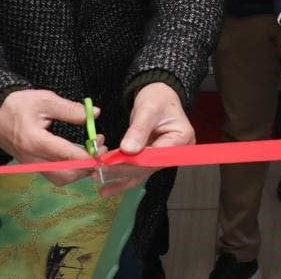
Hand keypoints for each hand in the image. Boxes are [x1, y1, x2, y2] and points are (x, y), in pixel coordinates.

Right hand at [0, 89, 97, 186]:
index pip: (66, 154)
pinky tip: (80, 157)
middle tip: (101, 150)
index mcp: (35, 141)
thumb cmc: (19, 106)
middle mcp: (32, 158)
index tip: (102, 148)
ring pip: (61, 179)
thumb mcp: (45, 100)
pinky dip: (71, 171)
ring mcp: (32, 166)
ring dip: (80, 170)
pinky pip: (55, 176)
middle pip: (65, 174)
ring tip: (93, 152)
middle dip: (87, 166)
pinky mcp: (33, 167)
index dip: (87, 155)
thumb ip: (70, 109)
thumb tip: (95, 114)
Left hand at [98, 82, 193, 197]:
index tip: (110, 164)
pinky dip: (122, 176)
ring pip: (141, 173)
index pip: (155, 157)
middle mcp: (175, 152)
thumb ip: (138, 129)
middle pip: (147, 167)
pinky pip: (137, 170)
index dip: (133, 162)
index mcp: (181, 138)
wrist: (159, 95)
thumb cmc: (157, 98)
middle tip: (99, 173)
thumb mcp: (148, 108)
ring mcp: (163, 157)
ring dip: (120, 179)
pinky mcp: (152, 159)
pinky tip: (107, 186)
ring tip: (100, 186)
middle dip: (122, 171)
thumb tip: (127, 150)